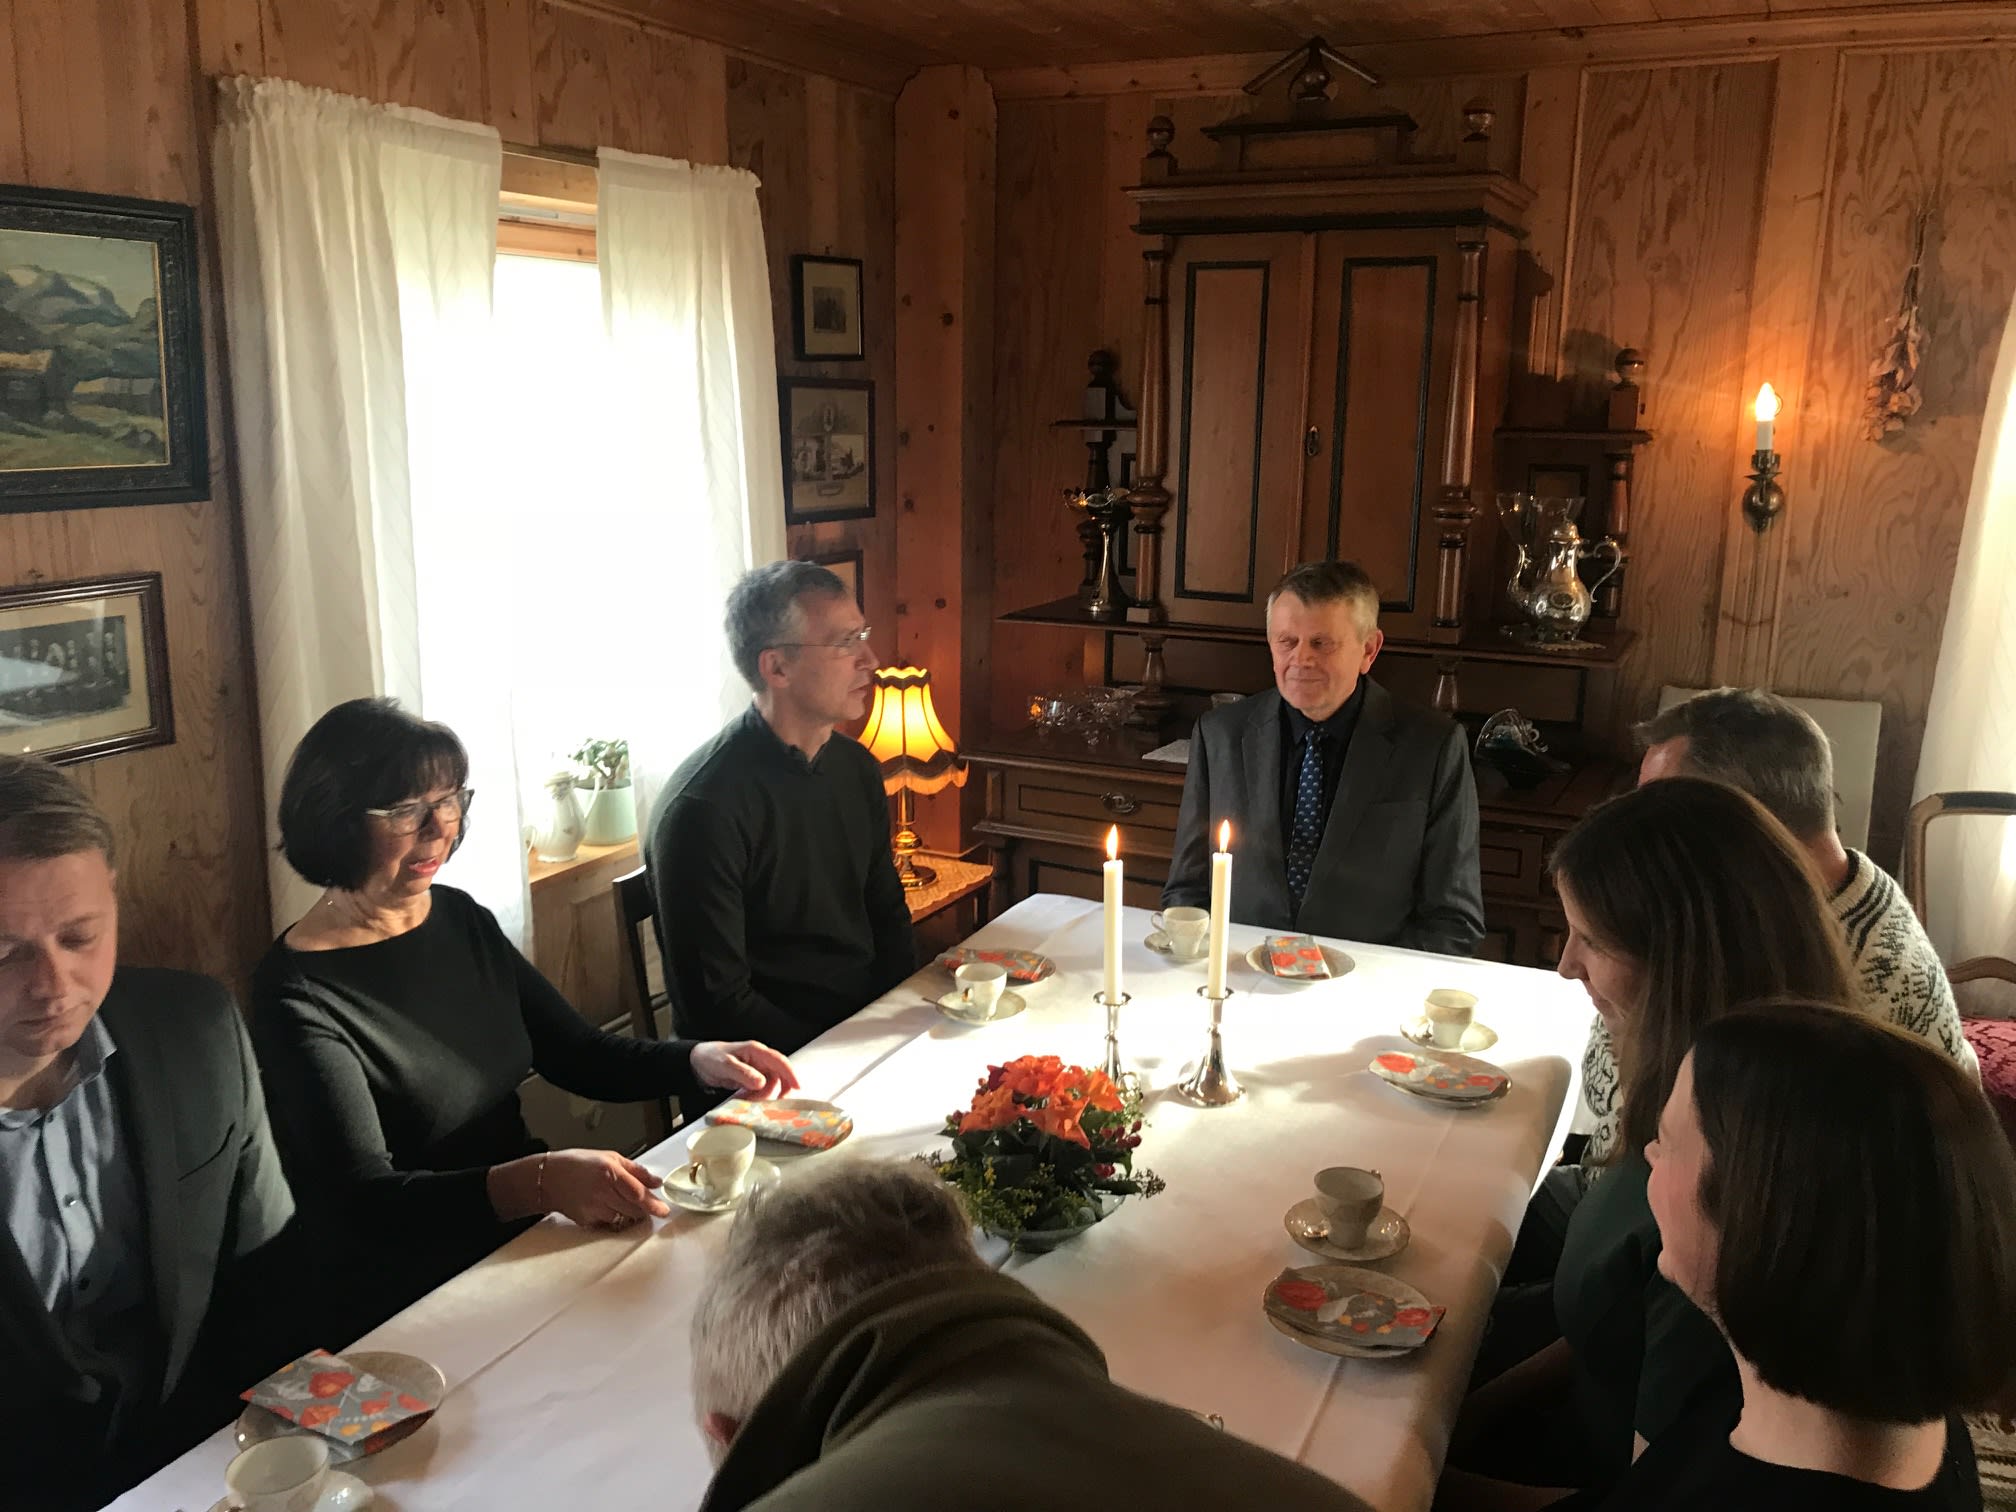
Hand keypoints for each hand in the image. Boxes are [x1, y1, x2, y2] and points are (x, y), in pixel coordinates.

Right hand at [537, 1148, 670, 1227]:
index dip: (653, 1204)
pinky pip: (608, 1224)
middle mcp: (602, 1192)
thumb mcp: (610, 1157)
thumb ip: (636, 1170)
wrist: (548, 1178)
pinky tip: (604, 1206)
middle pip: (634, 1210)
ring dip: (627, 1213)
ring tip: (616, 1200)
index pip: (638, 1194)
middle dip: (642, 1208)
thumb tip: (656, 1182)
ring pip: (623, 1219)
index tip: (664, 1210)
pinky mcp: (586, 1221)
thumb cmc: (578, 1164)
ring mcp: (593, 1209)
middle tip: (640, 1202)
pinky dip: (612, 1218)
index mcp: (610, 1173)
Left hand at [691, 1040, 799, 1098]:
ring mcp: (756, 1069)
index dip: (790, 1074)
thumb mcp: (725, 1065)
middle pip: (779, 1074)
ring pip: (770, 1084)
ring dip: (763, 1095)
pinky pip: (760, 1089)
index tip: (797, 1087)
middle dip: (780, 1088)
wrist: (697, 1062)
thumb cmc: (711, 1058)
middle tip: (776, 1102)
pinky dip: (756, 1097)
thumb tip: (762, 1082)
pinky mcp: (751, 1079)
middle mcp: (759, 1059)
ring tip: (748, 1100)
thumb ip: (743, 1073)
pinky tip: (745, 1099)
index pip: (779, 1061)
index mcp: (756, 1051)